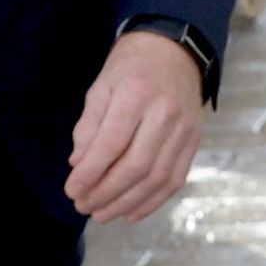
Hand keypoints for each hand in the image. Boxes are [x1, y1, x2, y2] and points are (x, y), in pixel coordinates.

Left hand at [67, 28, 205, 223]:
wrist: (175, 52)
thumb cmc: (130, 68)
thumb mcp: (100, 87)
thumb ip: (89, 126)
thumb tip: (79, 165)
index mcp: (136, 94)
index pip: (111, 143)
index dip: (90, 173)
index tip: (71, 190)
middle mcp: (164, 113)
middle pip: (136, 166)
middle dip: (106, 193)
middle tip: (83, 206)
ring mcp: (184, 129)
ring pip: (156, 178)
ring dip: (127, 203)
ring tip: (102, 214)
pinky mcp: (193, 141)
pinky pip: (175, 179)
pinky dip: (152, 202)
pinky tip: (131, 213)